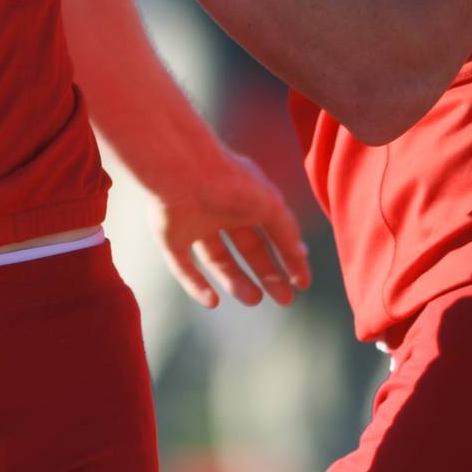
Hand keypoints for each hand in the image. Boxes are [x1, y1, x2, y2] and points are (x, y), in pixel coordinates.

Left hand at [148, 147, 310, 308]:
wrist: (184, 170)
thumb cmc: (232, 182)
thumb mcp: (271, 206)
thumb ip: (287, 231)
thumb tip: (302, 255)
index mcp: (246, 198)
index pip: (271, 233)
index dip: (287, 257)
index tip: (302, 283)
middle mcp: (220, 210)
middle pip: (246, 248)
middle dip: (266, 273)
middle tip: (285, 300)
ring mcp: (194, 223)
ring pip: (216, 259)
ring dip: (235, 281)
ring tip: (254, 300)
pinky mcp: (169, 236)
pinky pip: (182, 266)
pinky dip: (195, 285)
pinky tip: (212, 302)